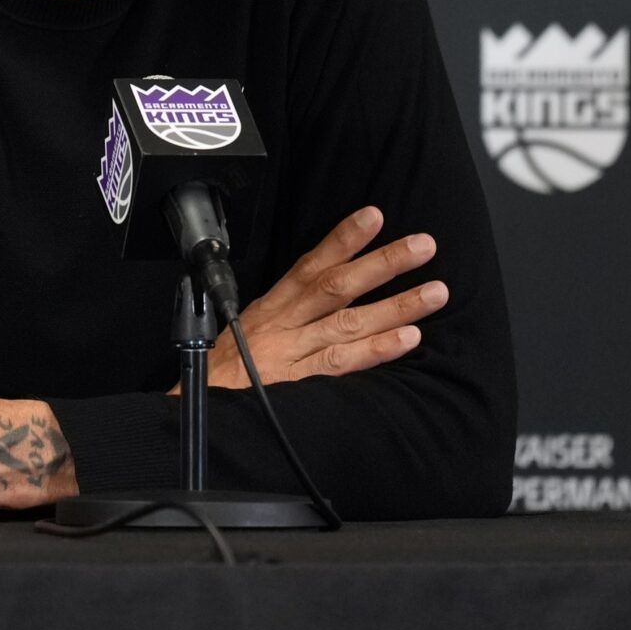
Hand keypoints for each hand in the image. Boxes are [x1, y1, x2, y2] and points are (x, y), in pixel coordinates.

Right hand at [200, 206, 446, 388]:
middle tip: (423, 246)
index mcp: (271, 309)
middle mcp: (285, 326)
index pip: (310, 265)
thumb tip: (323, 295)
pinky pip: (344, 364)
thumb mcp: (243, 331)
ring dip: (396, 306)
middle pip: (337, 287)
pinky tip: (408, 338)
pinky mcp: (300, 385)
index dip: (342, 239)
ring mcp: (294, 355)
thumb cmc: (221, 375)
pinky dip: (376, 350)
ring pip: (349, 323)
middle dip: (383, 264)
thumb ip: (284, 315)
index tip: (374, 216)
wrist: (195, 413)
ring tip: (435, 293)